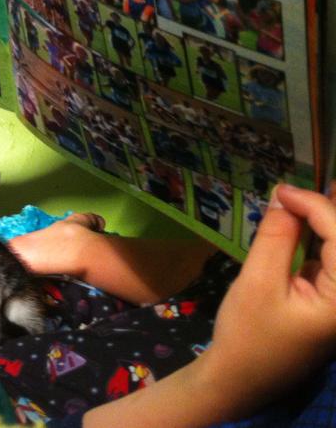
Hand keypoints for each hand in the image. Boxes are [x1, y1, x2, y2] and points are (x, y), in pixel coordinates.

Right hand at [202, 184, 335, 414]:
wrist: (241, 379)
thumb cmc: (247, 333)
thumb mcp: (256, 281)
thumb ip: (275, 237)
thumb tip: (284, 197)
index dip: (315, 206)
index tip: (281, 190)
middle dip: (330, 211)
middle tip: (305, 187)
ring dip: (328, 224)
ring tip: (311, 196)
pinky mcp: (334, 302)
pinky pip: (334, 263)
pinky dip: (324, 240)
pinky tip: (310, 222)